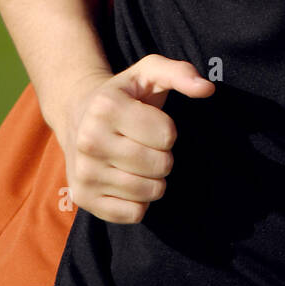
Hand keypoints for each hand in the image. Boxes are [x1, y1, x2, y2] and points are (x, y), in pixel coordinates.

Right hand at [62, 55, 215, 222]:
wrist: (77, 112)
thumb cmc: (124, 93)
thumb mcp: (149, 72)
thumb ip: (181, 73)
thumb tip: (207, 89)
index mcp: (106, 107)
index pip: (167, 135)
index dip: (168, 130)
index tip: (151, 123)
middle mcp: (89, 141)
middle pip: (160, 165)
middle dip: (164, 155)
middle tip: (146, 144)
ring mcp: (84, 172)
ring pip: (149, 191)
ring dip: (155, 179)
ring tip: (139, 161)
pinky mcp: (84, 198)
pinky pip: (134, 213)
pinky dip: (141, 201)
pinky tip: (128, 180)